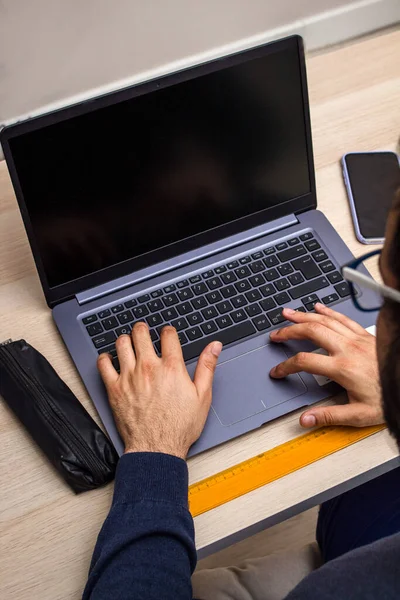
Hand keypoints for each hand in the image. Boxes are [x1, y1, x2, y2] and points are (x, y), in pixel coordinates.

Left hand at [97, 323, 221, 459]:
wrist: (157, 449)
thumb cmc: (179, 426)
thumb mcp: (202, 396)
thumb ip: (207, 367)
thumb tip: (214, 347)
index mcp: (171, 368)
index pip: (167, 335)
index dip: (168, 331)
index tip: (167, 333)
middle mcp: (148, 368)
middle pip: (141, 333)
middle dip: (143, 328)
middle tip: (144, 331)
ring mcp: (129, 377)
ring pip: (122, 344)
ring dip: (126, 339)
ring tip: (129, 342)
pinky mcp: (115, 389)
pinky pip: (103, 364)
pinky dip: (105, 358)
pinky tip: (110, 359)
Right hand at [269, 303, 382, 427]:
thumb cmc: (388, 397)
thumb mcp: (359, 415)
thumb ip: (329, 416)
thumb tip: (306, 419)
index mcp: (343, 368)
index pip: (304, 361)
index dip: (286, 366)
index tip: (278, 371)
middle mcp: (348, 349)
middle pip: (311, 332)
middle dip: (290, 331)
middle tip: (276, 334)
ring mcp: (357, 339)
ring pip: (325, 320)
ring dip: (304, 316)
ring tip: (288, 314)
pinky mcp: (365, 336)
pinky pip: (342, 318)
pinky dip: (328, 311)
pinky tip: (318, 308)